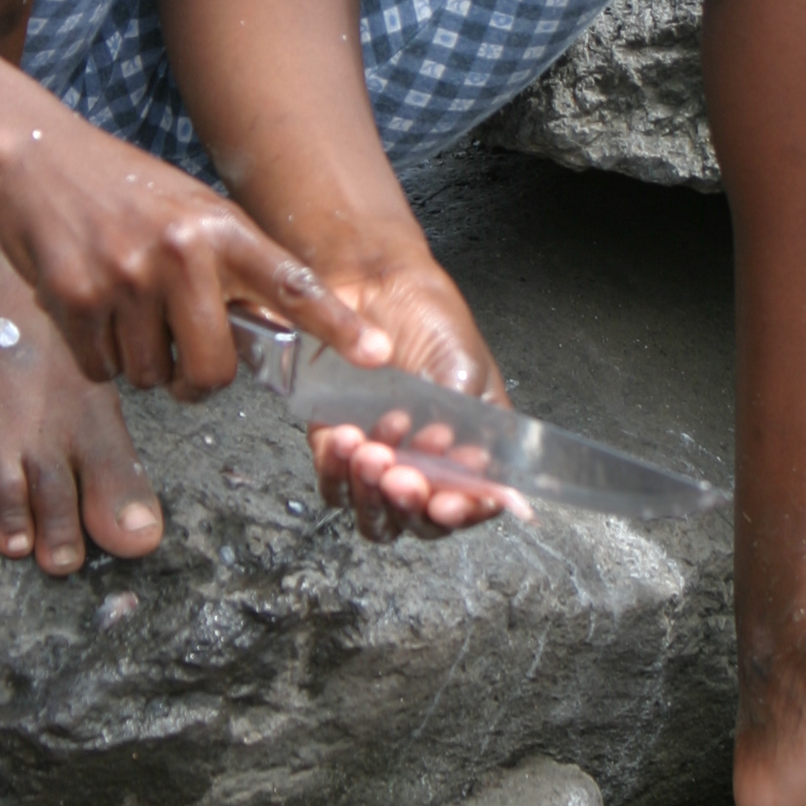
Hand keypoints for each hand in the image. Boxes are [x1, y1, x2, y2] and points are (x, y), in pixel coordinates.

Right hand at [0, 98, 390, 396]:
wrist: (36, 158)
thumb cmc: (120, 189)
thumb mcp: (192, 209)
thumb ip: (229, 265)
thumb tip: (264, 333)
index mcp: (221, 228)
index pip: (292, 283)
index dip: (336, 326)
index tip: (377, 356)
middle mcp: (181, 253)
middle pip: (213, 369)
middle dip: (199, 381)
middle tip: (185, 361)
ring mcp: (126, 278)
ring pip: (152, 377)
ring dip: (141, 363)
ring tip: (126, 311)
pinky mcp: (74, 300)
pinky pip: (102, 371)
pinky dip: (97, 356)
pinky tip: (91, 311)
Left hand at [305, 256, 518, 541]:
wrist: (374, 283)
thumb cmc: (431, 319)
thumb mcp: (464, 366)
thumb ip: (468, 420)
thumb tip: (468, 467)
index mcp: (471, 450)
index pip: (474, 503)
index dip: (461, 514)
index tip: (445, 504)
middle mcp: (426, 465)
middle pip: (417, 521)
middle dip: (408, 506)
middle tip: (402, 476)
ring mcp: (381, 459)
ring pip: (372, 512)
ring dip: (369, 492)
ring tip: (370, 451)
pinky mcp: (337, 445)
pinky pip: (332, 481)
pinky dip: (335, 468)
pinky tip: (343, 437)